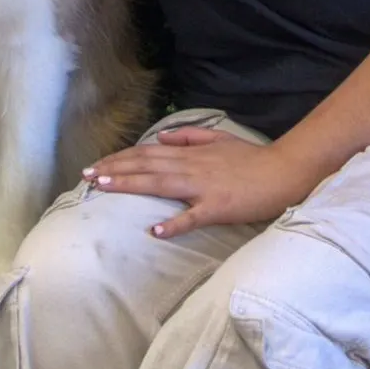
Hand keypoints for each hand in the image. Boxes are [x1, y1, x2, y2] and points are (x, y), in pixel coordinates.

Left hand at [84, 127, 328, 238]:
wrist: (283, 171)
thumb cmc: (252, 158)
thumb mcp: (219, 139)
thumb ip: (189, 137)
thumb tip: (159, 137)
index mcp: (191, 154)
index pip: (147, 153)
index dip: (120, 158)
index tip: (96, 165)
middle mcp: (191, 167)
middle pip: (146, 166)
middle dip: (114, 170)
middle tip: (86, 177)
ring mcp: (203, 187)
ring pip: (160, 184)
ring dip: (130, 184)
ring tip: (103, 187)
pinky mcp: (218, 207)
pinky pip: (193, 217)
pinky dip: (174, 224)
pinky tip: (155, 231)